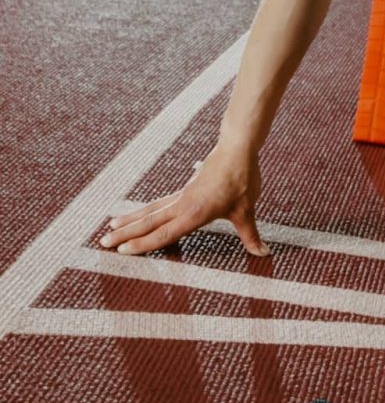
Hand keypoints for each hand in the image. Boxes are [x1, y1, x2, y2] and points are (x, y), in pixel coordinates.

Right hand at [100, 142, 269, 256]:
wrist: (237, 149)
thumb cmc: (242, 180)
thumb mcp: (246, 210)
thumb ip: (250, 235)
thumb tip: (263, 254)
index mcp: (194, 213)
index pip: (164, 233)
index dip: (143, 244)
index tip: (122, 251)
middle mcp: (183, 205)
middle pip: (149, 221)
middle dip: (126, 233)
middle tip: (102, 242)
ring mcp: (183, 195)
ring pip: (151, 209)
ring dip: (131, 219)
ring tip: (111, 225)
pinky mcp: (187, 188)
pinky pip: (162, 202)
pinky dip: (147, 209)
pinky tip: (141, 211)